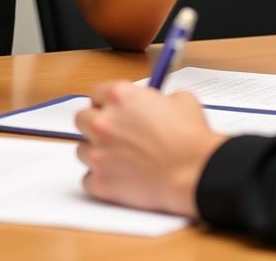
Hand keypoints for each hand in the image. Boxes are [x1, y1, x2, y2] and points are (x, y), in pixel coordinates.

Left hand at [75, 82, 225, 214]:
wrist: (195, 172)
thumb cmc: (190, 137)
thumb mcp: (179, 100)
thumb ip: (156, 98)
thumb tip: (151, 105)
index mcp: (120, 96)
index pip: (96, 92)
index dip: (105, 100)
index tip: (109, 107)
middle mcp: (104, 122)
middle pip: (81, 118)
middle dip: (95, 123)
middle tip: (111, 131)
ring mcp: (99, 154)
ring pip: (81, 149)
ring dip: (96, 151)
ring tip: (117, 156)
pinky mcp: (100, 182)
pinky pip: (87, 179)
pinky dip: (100, 178)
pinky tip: (117, 176)